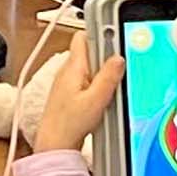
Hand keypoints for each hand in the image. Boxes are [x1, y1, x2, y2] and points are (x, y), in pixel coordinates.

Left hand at [33, 38, 123, 157]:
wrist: (55, 142)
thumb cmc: (70, 123)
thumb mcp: (96, 100)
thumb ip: (107, 78)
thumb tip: (118, 58)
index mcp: (72, 67)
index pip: (82, 37)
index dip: (99, 34)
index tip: (116, 36)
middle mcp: (68, 71)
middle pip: (90, 52)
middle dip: (106, 56)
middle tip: (121, 67)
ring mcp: (68, 81)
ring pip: (90, 67)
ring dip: (103, 72)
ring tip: (113, 85)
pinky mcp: (71, 93)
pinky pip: (88, 80)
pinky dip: (98, 84)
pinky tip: (105, 97)